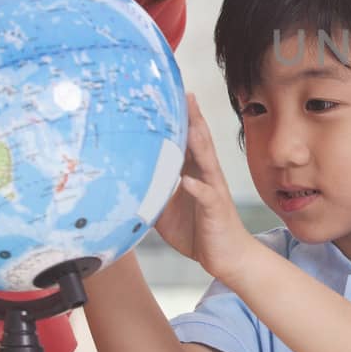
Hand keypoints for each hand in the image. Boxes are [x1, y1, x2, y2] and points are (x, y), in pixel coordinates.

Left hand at [154, 93, 257, 282]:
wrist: (226, 256)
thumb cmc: (198, 230)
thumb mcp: (166, 211)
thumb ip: (152, 192)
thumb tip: (124, 183)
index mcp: (194, 172)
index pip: (187, 140)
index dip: (180, 119)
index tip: (170, 96)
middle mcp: (206, 176)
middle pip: (200, 141)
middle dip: (193, 118)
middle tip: (186, 95)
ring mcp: (213, 190)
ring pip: (207, 161)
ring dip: (199, 142)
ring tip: (192, 124)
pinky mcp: (216, 209)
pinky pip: (206, 197)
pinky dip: (197, 188)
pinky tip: (188, 182)